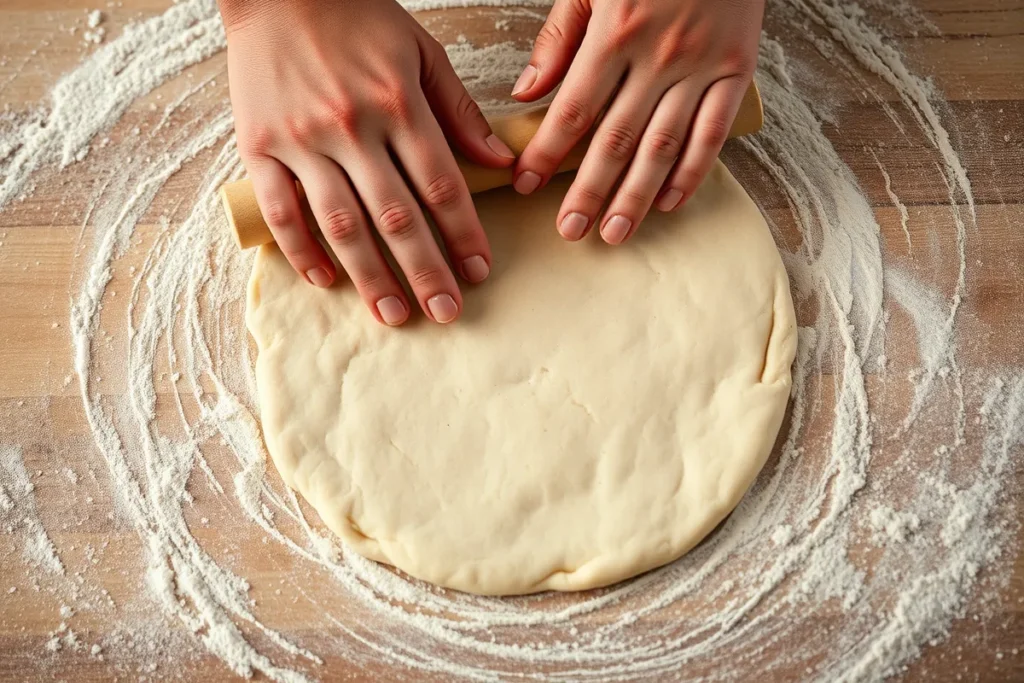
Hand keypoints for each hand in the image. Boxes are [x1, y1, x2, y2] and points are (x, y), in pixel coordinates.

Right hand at [221, 0, 515, 324]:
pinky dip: (302, 249)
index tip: (479, 270)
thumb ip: (460, 112)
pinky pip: (282, 210)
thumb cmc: (357, 17)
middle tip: (446, 312)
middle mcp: (352, 126)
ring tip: (394, 314)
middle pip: (396, 216)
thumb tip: (500, 163)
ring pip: (341, 223)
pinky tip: (326, 280)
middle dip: (426, 270)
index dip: (464, 233)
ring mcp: (302, 139)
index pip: (441, 184)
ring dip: (370, 276)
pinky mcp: (259, 146)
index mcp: (399, 103)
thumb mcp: (422, 52)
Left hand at [511, 0, 762, 243]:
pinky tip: (669, 201)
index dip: (547, 153)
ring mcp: (702, 67)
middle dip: (588, 191)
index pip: (574, 110)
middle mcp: (659, 56)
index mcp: (615, 32)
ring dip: (636, 196)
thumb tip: (528, 93)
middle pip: (616, 140)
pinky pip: (712, 133)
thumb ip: (559, 37)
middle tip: (569, 231)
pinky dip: (692, 172)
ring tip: (613, 232)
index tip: (525, 185)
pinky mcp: (737, 71)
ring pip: (663, 146)